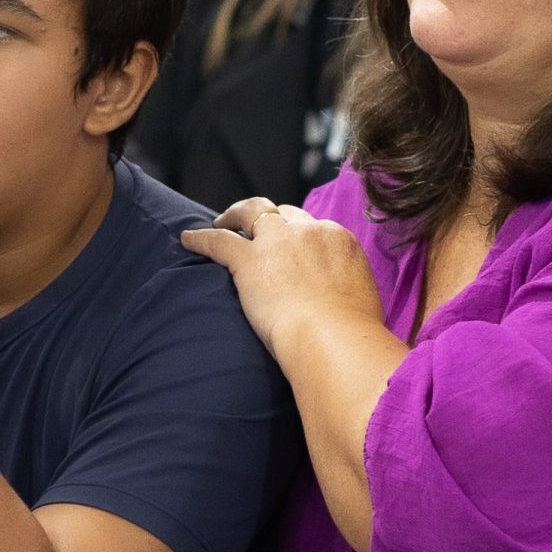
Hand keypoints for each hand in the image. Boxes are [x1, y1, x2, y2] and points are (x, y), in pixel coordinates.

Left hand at [179, 197, 385, 357]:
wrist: (333, 338)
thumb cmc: (353, 333)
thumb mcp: (364, 302)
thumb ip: (349, 290)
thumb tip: (345, 302)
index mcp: (339, 240)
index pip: (314, 227)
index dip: (299, 236)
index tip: (291, 248)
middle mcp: (309, 231)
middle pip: (284, 214)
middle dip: (270, 221)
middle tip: (255, 230)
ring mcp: (278, 241)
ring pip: (251, 212)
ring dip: (235, 215)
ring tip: (220, 222)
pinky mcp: (248, 259)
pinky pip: (219, 241)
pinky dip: (201, 239)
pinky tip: (187, 240)